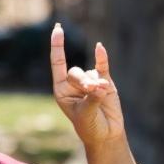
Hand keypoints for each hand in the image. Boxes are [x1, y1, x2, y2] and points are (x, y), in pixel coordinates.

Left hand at [50, 23, 124, 146]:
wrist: (105, 134)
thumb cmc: (89, 126)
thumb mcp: (85, 114)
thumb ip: (90, 99)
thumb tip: (99, 85)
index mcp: (61, 89)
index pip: (57, 63)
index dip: (57, 46)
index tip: (57, 29)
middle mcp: (74, 83)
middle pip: (75, 72)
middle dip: (83, 82)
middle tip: (91, 91)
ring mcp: (90, 81)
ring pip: (90, 74)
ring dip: (95, 84)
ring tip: (101, 95)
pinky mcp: (105, 82)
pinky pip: (102, 67)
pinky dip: (102, 58)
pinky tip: (99, 48)